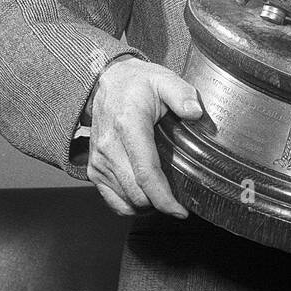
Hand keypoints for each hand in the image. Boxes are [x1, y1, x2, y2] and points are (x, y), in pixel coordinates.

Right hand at [85, 58, 201, 218]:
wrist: (107, 83)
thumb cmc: (138, 83)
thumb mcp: (164, 79)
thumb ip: (182, 94)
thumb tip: (196, 113)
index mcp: (128, 126)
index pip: (146, 173)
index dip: (164, 198)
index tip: (181, 210)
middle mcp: (109, 148)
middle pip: (136, 193)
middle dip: (160, 204)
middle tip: (181, 202)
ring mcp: (99, 161)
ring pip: (124, 201)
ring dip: (147, 206)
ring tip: (166, 197)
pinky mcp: (94, 169)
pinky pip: (112, 200)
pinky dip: (130, 205)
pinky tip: (147, 197)